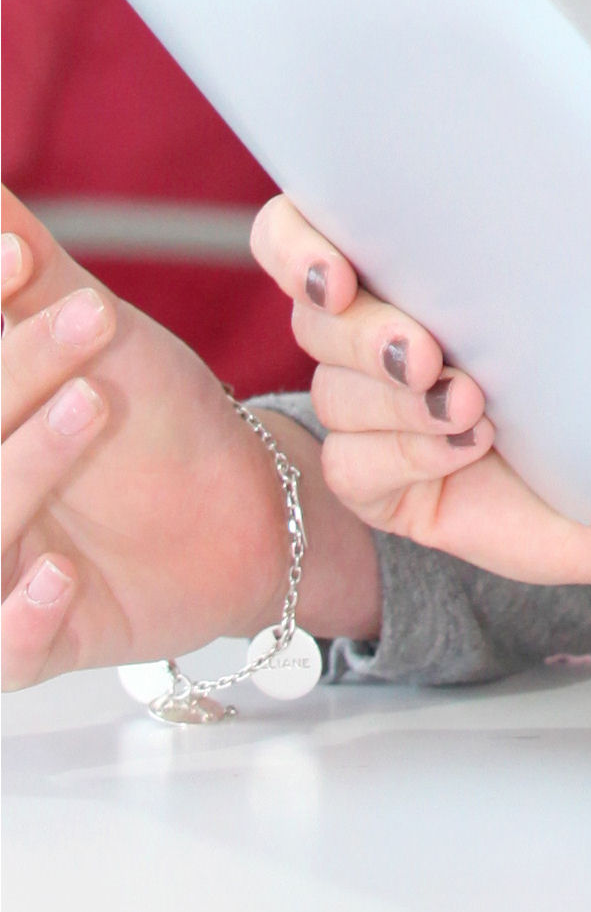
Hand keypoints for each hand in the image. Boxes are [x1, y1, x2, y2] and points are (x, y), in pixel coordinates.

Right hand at [3, 192, 376, 681]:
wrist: (244, 500)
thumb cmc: (152, 414)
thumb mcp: (88, 331)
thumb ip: (24, 270)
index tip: (21, 260)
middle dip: (13, 375)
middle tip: (88, 319)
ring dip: (21, 470)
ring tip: (91, 403)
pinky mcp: (32, 647)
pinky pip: (3, 651)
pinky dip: (22, 617)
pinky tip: (60, 574)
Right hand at [249, 193, 590, 605]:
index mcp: (434, 261)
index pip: (314, 222)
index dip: (301, 238)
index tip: (337, 262)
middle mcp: (396, 322)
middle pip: (317, 308)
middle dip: (361, 326)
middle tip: (425, 351)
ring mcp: (385, 404)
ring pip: (334, 385)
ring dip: (393, 397)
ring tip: (469, 406)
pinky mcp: (384, 477)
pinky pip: (352, 464)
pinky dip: (404, 455)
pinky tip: (462, 449)